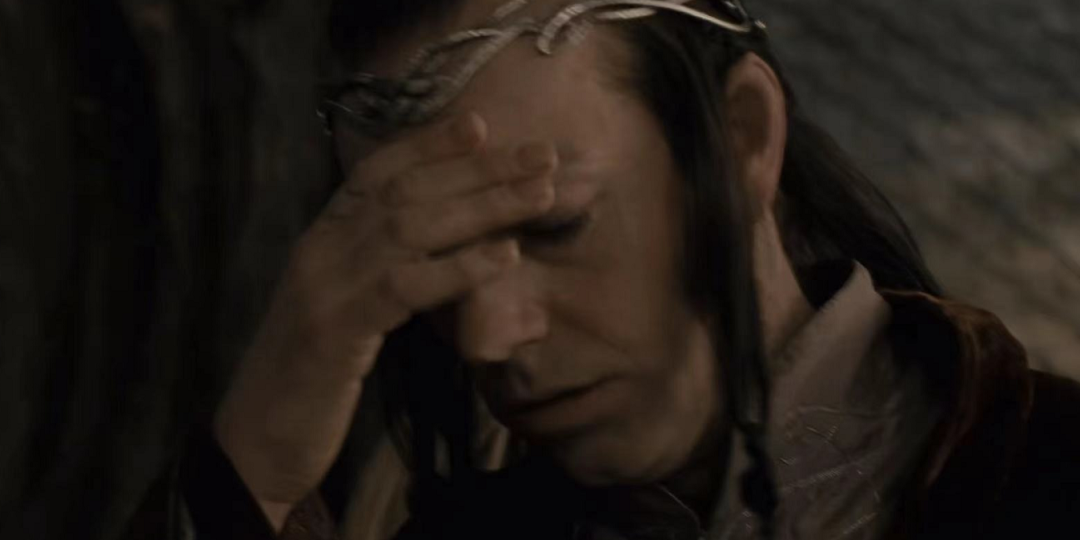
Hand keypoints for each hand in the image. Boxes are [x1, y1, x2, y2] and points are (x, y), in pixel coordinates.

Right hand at [212, 112, 557, 528]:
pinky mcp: (334, 331)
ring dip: (483, 206)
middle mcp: (319, 249)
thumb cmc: (311, 378)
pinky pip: (404, 286)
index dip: (428, 144)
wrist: (254, 442)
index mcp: (322, 240)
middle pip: (407, 191)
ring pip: (411, 227)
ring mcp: (323, 286)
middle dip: (479, 169)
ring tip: (540, 194)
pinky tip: (504, 257)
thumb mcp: (346, 311)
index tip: (482, 126)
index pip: (376, 172)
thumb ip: (383, 273)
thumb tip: (449, 249)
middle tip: (542, 155)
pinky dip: (459, 267)